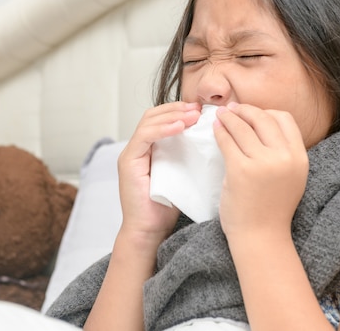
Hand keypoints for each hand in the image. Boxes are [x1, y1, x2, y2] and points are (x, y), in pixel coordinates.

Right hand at [117, 101, 200, 243]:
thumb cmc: (166, 207)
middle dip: (177, 108)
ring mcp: (130, 154)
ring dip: (172, 115)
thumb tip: (211, 139)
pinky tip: (180, 127)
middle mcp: (137, 148)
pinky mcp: (128, 162)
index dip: (179, 110)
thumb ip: (187, 156)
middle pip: (153, 115)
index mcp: (148, 149)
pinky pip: (144, 137)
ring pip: (148, 121)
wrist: (149, 231)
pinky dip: (163, 129)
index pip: (160, 118)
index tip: (201, 110)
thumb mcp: (182, 174)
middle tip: (199, 109)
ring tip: (193, 115)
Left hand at [213, 103, 308, 237]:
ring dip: (228, 118)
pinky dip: (219, 132)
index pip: (284, 118)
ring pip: (242, 127)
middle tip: (231, 109)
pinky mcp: (240, 170)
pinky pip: (227, 142)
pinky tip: (215, 130)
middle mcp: (284, 157)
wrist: (261, 236)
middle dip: (244, 110)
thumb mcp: (290, 176)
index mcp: (299, 157)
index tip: (251, 113)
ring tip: (220, 116)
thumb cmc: (271, 207)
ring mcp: (262, 163)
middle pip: (262, 118)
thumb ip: (283, 152)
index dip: (266, 111)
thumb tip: (261, 123)